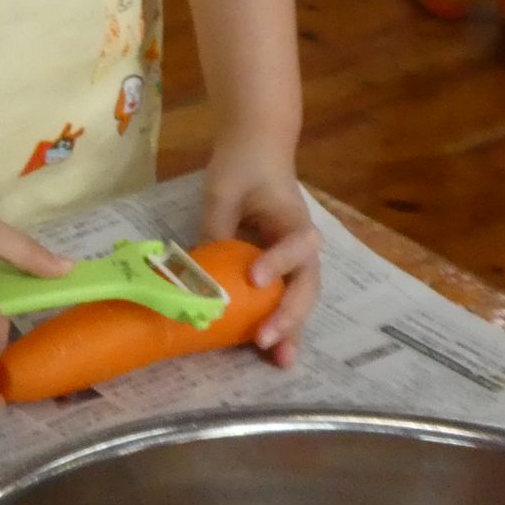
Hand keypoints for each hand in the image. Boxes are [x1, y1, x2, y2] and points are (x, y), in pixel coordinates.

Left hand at [201, 135, 319, 364]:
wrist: (258, 144)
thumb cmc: (242, 163)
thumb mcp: (223, 189)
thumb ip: (216, 227)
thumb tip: (198, 273)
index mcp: (294, 220)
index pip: (297, 246)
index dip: (279, 264)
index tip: (254, 280)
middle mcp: (303, 245)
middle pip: (307, 285)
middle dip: (289, 316)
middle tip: (266, 341)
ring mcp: (295, 257)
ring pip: (299, 297)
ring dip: (290, 328)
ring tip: (279, 360)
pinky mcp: (281, 265)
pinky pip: (284, 295)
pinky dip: (278, 320)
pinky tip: (266, 347)